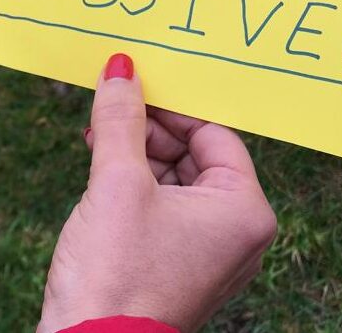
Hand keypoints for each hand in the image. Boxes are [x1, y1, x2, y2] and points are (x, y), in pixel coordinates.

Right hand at [38, 53, 276, 332]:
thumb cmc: (115, 272)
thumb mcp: (117, 182)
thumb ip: (121, 119)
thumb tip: (121, 68)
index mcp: (244, 211)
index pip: (214, 134)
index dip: (171, 107)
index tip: (133, 86)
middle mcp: (238, 235)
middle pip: (196, 157)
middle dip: (149, 132)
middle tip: (109, 111)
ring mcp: (209, 256)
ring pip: (177, 184)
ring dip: (137, 158)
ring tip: (97, 142)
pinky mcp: (180, 270)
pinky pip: (165, 213)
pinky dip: (136, 190)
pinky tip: (102, 176)